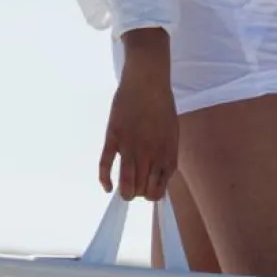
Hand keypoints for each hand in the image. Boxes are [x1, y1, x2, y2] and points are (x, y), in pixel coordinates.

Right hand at [98, 29, 178, 201]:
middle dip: (137, 193)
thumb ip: (165, 157)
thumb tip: (158, 179)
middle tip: (134, 185)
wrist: (147, 81)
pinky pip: (106, 165)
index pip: (157, 191)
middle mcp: (149, 154)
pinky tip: (107, 187)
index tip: (147, 189)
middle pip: (140, 190)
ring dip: (124, 192)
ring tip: (122, 189)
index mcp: (166, 154)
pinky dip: (104, 180)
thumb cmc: (161, 106)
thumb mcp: (172, 134)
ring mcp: (130, 147)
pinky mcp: (114, 138)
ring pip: (126, 183)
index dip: (150, 195)